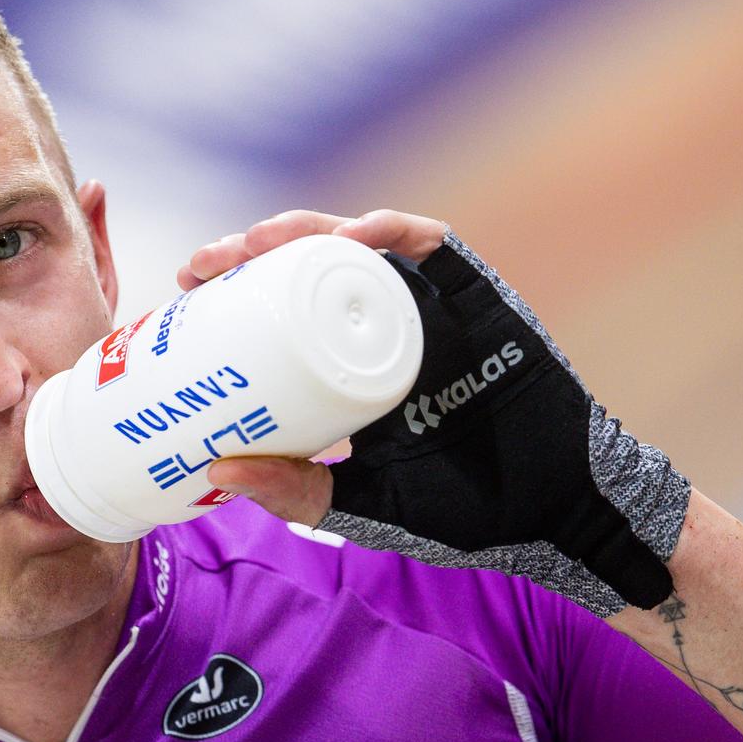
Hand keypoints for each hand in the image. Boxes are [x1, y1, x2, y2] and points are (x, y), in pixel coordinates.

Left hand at [178, 210, 690, 616]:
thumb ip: (298, 492)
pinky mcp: (477, 296)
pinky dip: (392, 230)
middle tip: (203, 268)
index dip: (232, 293)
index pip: (283, 311)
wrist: (558, 511)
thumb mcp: (363, 506)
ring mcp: (430, 306)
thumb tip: (214, 473)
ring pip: (359, 246)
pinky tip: (352, 233)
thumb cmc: (466, 510)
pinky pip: (431, 246)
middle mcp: (386, 324)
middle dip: (252, 253)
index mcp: (354, 366)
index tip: (183, 296)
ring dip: (306, 232)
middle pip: (309, 268)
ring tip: (256, 242)